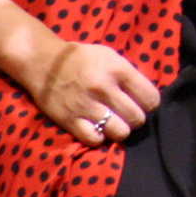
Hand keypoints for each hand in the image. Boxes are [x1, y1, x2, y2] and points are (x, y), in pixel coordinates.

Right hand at [27, 41, 160, 145]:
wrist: (44, 62)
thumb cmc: (82, 58)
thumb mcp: (111, 57)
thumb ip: (129, 75)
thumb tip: (148, 97)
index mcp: (118, 69)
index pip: (150, 97)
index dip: (151, 103)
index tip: (144, 103)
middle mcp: (104, 88)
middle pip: (137, 118)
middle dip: (136, 118)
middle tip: (128, 114)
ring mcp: (87, 106)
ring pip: (119, 132)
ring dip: (120, 130)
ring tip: (115, 123)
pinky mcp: (70, 120)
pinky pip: (95, 139)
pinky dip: (99, 137)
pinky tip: (98, 128)